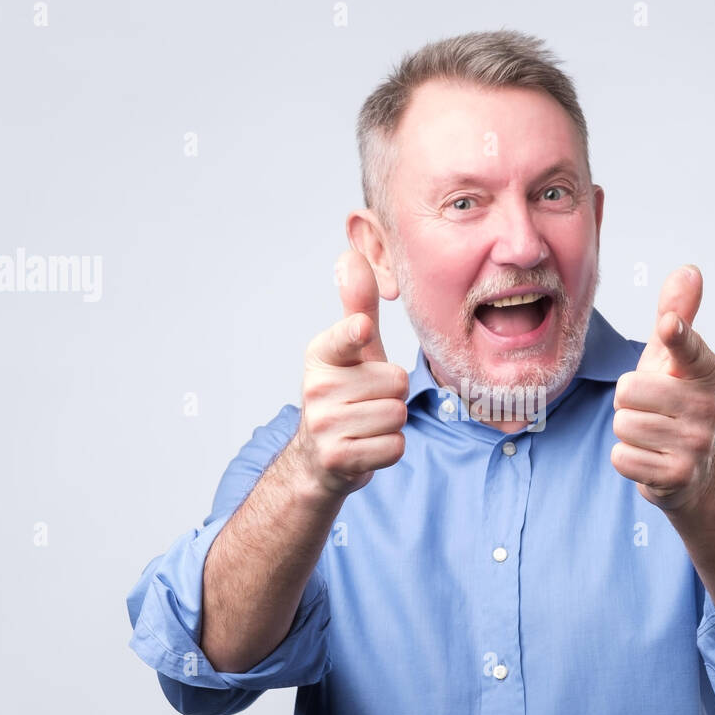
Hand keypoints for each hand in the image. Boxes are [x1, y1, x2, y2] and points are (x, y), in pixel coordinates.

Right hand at [288, 249, 409, 498]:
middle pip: (396, 381)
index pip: (348, 338)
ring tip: (366, 424)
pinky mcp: (338, 459)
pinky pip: (394, 447)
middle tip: (367, 402)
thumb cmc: (347, 394)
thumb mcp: (354, 350)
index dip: (357, 334)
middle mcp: (316, 387)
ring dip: (391, 423)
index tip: (362, 329)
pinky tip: (367, 446)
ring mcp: (324, 425)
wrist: (320, 459)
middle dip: (392, 395)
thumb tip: (351, 255)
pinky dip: (389, 449)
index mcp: (322, 354)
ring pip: (397, 415)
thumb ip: (358, 306)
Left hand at [611, 264, 714, 512]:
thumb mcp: (672, 360)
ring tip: (651, 434)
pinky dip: (627, 460)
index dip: (676, 334)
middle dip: (627, 401)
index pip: (688, 347)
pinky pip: (622, 457)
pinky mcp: (679, 475)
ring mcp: (696, 443)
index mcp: (705, 371)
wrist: (695, 472)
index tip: (669, 325)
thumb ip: (677, 315)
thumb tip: (689, 269)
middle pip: (628, 389)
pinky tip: (649, 458)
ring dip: (627, 431)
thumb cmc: (674, 405)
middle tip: (649, 410)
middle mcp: (708, 406)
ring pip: (622, 424)